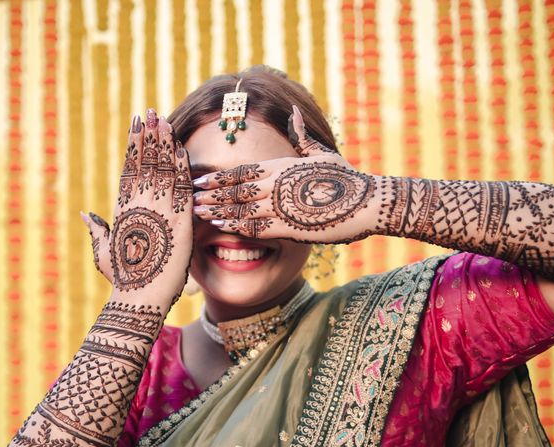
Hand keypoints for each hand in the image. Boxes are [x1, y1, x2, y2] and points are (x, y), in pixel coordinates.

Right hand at [81, 108, 194, 307]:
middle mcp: (139, 204)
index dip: (133, 144)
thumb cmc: (122, 278)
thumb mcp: (104, 251)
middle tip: (152, 111)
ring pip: (162, 169)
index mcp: (123, 208)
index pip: (129, 168)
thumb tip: (84, 215)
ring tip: (165, 120)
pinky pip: (181, 188)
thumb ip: (97, 230)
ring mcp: (159, 210)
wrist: (140, 295)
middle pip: (145, 162)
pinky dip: (181, 166)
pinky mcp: (179, 220)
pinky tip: (182, 148)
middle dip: (149, 135)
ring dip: (164, 142)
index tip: (136, 125)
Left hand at [190, 105, 382, 243]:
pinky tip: (218, 226)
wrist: (368, 201)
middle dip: (208, 192)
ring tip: (194, 211)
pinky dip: (234, 225)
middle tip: (185, 195)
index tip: (197, 178)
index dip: (217, 175)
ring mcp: (280, 205)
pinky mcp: (288, 226)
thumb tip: (293, 112)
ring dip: (215, 208)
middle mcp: (276, 183)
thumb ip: (301, 137)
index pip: (241, 170)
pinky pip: (255, 226)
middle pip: (233, 188)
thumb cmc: (346, 178)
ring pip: (238, 206)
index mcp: (281, 166)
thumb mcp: (322, 153)